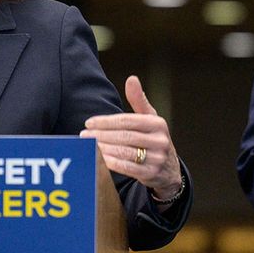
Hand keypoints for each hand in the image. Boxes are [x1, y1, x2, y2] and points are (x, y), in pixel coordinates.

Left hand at [80, 76, 182, 205]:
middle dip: (102, 135)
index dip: (106, 121)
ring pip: (125, 152)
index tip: (89, 122)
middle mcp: (159, 140)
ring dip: (104, 149)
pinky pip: (128, 168)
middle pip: (124, 136)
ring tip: (88, 146)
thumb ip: (139, 100)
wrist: (169, 170)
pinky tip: (99, 159)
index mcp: (157, 123)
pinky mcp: (151, 173)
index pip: (127, 120)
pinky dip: (112, 163)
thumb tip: (131, 79)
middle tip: (84, 135)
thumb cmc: (153, 139)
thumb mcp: (150, 119)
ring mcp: (157, 158)